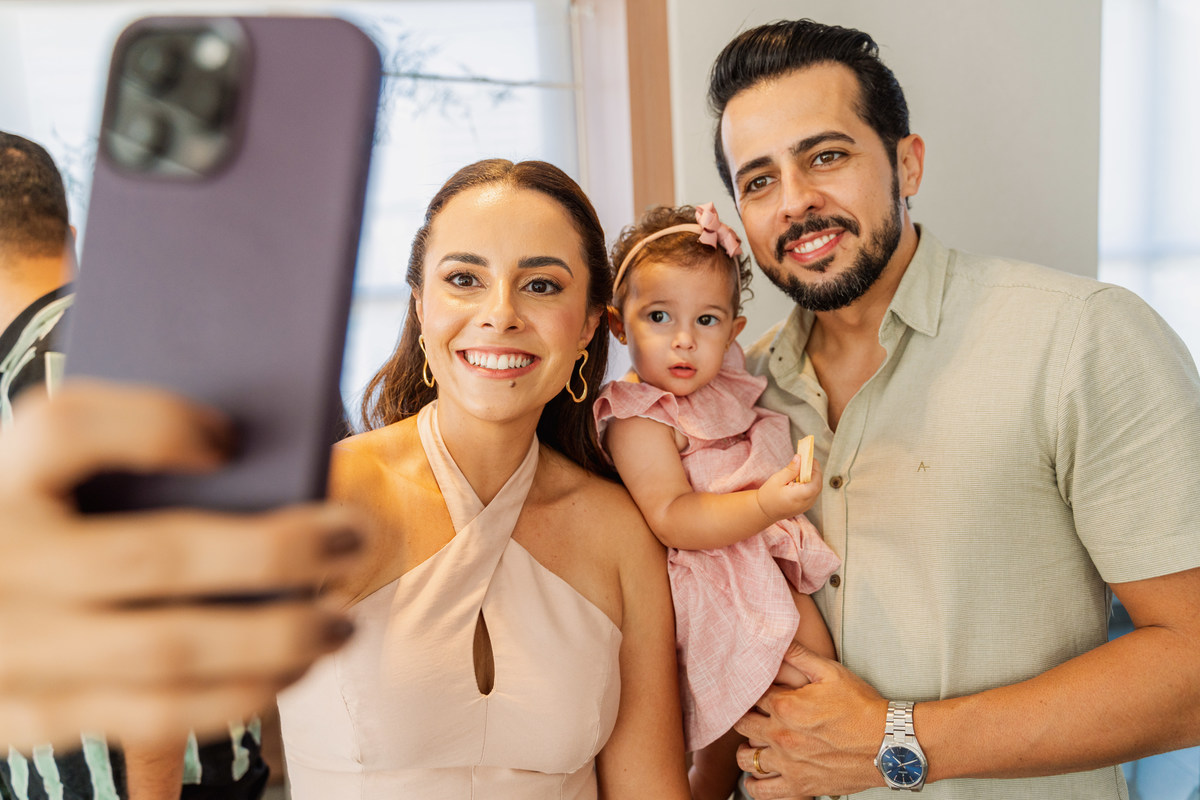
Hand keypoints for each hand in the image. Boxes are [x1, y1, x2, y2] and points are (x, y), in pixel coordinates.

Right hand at [0, 381, 364, 748]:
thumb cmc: (35, 528)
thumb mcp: (52, 478)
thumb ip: (122, 450)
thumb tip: (245, 453)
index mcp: (4, 478)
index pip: (64, 429)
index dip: (156, 425)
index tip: (229, 437)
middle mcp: (3, 561)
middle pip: (154, 555)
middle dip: (275, 550)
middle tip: (354, 535)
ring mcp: (14, 650)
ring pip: (167, 651)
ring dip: (275, 640)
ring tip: (338, 624)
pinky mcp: (27, 717)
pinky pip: (151, 717)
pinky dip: (234, 697)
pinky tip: (287, 672)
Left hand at [734, 643, 886, 798]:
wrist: (888, 744)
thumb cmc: (862, 706)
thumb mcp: (831, 672)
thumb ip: (799, 655)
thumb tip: (776, 640)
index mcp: (785, 707)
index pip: (750, 694)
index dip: (751, 688)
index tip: (754, 688)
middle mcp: (781, 736)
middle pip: (742, 724)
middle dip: (744, 716)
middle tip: (752, 713)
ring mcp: (788, 764)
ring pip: (746, 759)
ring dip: (745, 750)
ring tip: (753, 744)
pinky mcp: (799, 786)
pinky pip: (763, 792)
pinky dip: (755, 784)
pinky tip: (758, 775)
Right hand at [755, 457, 822, 522]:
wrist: (765, 512)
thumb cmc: (768, 497)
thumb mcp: (777, 480)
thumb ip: (791, 470)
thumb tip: (800, 458)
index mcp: (798, 497)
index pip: (815, 483)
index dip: (815, 470)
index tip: (810, 459)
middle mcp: (805, 503)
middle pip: (818, 485)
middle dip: (814, 471)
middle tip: (805, 461)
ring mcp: (807, 505)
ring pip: (817, 488)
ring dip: (812, 477)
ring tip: (801, 470)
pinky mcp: (807, 505)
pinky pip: (814, 492)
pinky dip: (810, 483)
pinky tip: (801, 479)